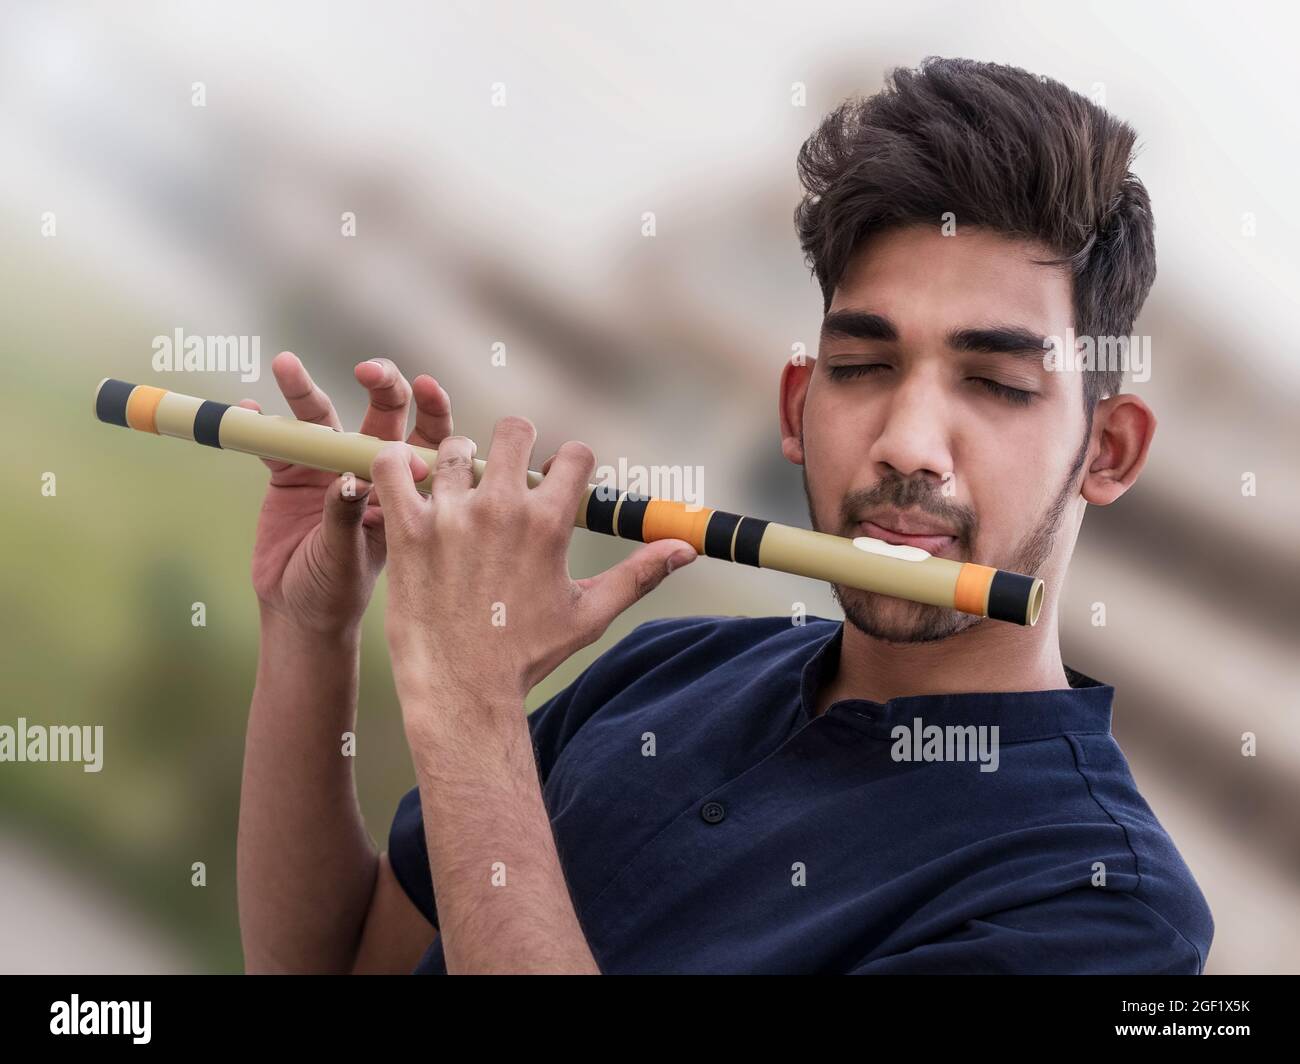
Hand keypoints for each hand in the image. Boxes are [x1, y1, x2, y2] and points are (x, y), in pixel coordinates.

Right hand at [246, 352, 448, 634]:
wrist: (299, 612)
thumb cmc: (341, 591)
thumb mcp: (350, 556)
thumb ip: (349, 515)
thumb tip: (350, 478)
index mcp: (406, 487)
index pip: (428, 436)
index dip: (431, 407)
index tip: (425, 386)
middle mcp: (372, 467)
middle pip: (383, 411)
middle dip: (382, 384)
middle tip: (368, 371)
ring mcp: (329, 467)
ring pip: (324, 418)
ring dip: (305, 391)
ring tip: (286, 366)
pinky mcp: (289, 474)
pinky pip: (276, 441)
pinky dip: (261, 425)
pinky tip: (248, 412)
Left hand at [369, 418, 696, 715]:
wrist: (462, 692)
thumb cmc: (527, 655)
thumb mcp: (590, 613)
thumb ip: (640, 573)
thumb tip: (687, 549)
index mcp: (549, 523)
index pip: (573, 453)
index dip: (569, 464)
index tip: (555, 485)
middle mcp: (502, 508)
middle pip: (514, 430)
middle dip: (515, 445)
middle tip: (504, 476)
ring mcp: (450, 515)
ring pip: (453, 447)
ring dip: (456, 464)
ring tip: (455, 495)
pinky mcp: (407, 528)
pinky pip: (390, 466)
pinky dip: (394, 465)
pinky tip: (407, 485)